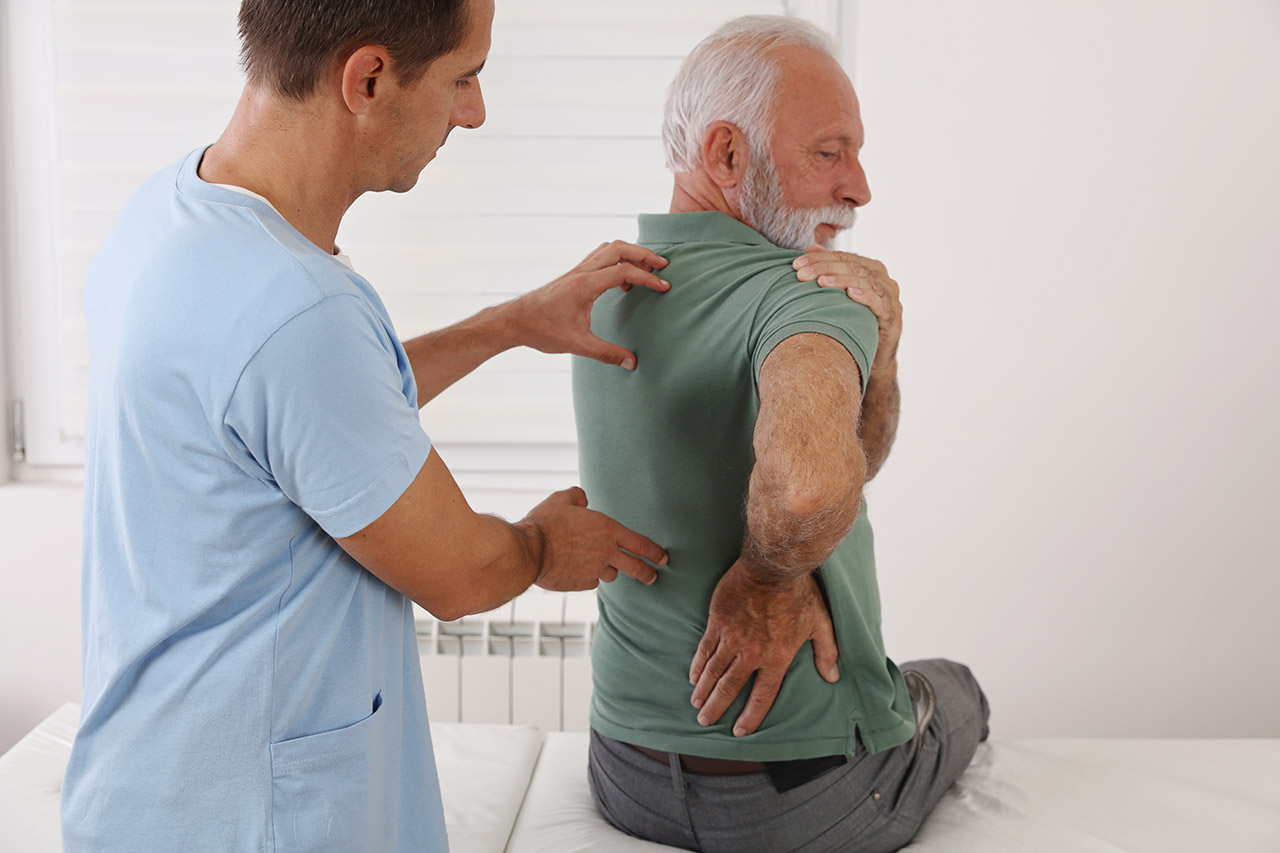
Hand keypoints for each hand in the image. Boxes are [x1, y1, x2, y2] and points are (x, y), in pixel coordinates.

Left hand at [509, 240, 669, 369]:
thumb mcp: (577, 344)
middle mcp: (582, 272)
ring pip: (609, 248)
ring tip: (646, 271)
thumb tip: (632, 363)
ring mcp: (577, 271)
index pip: (624, 271)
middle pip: (619, 248)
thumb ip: (606, 353)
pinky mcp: (574, 275)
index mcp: (585, 285)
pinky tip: (622, 283)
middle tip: (663, 266)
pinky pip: (600, 257)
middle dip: (644, 254)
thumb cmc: (541, 330)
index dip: (648, 278)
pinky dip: (617, 261)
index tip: (664, 288)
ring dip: (630, 254)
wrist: (515, 321)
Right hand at [518, 487, 667, 590]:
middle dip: (648, 573)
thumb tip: (583, 498)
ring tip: (595, 564)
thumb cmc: (544, 523)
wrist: (529, 551)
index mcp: (607, 529)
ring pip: (610, 574)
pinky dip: (588, 577)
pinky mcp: (582, 584)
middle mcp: (606, 552)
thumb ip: (577, 496)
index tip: (663, 558)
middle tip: (653, 577)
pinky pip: (591, 581)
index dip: (655, 552)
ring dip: (607, 570)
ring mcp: (595, 570)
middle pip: (636, 567)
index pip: (640, 543)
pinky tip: (577, 570)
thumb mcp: (561, 500)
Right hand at [688, 559, 838, 736]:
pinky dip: (697, 666)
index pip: (762, 697)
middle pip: (730, 689)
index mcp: (777, 658)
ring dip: (703, 692)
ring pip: (713, 673)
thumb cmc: (799, 593)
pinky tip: (693, 677)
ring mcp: (732, 638)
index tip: (740, 731)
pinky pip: (704, 650)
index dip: (750, 717)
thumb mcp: (820, 624)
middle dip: (716, 709)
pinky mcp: (717, 622)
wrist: (773, 566)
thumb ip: (826, 652)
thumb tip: (832, 677)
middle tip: (706, 722)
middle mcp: (752, 653)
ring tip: (697, 705)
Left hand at [793, 246, 901, 374]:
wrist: (872, 355)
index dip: (820, 258)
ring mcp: (890, 298)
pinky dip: (867, 296)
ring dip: (842, 280)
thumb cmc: (855, 321)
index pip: (844, 257)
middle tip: (802, 274)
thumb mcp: (840, 294)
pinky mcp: (893, 318)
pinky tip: (851, 294)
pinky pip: (881, 303)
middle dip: (825, 268)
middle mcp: (883, 280)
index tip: (796, 264)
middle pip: (853, 267)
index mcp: (871, 270)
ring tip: (821, 282)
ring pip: (867, 281)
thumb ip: (830, 269)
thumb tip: (811, 247)